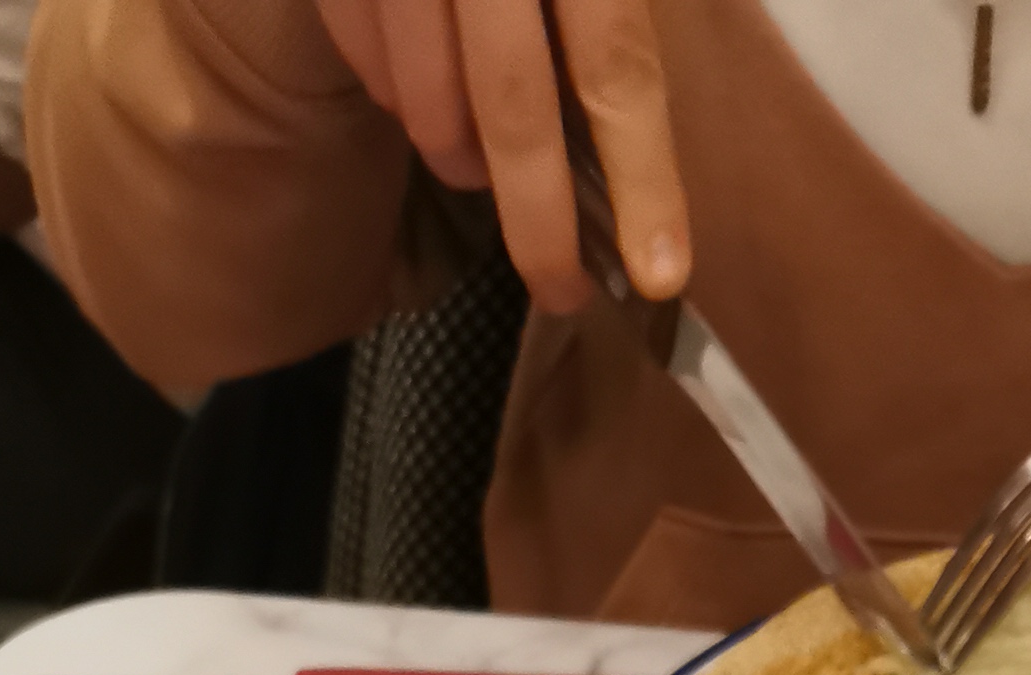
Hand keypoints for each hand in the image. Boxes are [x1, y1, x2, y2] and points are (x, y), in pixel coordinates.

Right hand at [317, 0, 688, 312]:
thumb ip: (604, 11)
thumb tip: (630, 123)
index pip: (615, 65)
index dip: (643, 178)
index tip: (664, 274)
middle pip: (515, 107)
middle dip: (540, 222)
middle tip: (565, 291)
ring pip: (427, 95)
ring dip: (459, 154)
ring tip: (485, 174)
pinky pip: (366, 54)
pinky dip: (400, 91)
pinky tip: (421, 88)